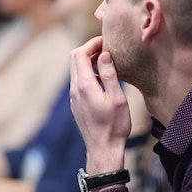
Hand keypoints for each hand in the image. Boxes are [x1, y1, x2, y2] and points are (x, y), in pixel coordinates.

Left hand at [70, 36, 131, 174]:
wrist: (103, 150)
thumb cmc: (114, 126)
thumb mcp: (117, 99)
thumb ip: (110, 75)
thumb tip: (104, 54)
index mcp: (84, 86)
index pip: (79, 54)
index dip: (91, 44)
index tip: (106, 41)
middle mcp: (75, 90)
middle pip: (74, 59)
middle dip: (89, 49)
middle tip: (107, 48)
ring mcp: (74, 97)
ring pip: (76, 70)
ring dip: (89, 62)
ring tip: (108, 61)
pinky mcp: (77, 104)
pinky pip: (79, 81)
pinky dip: (89, 73)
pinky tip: (104, 79)